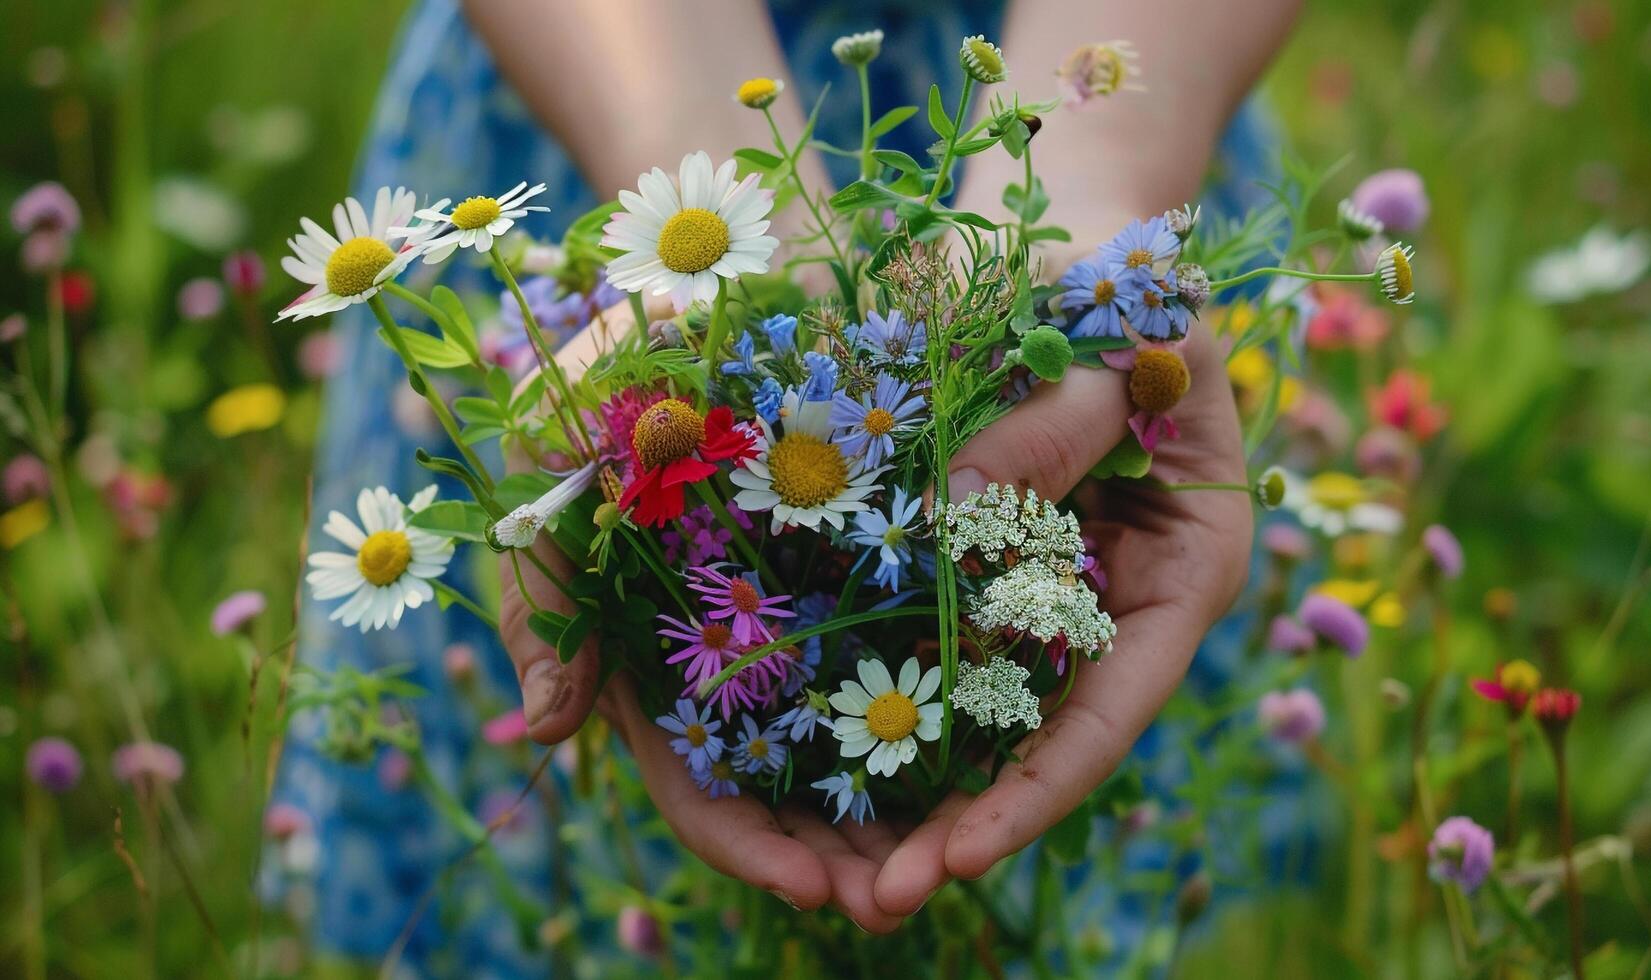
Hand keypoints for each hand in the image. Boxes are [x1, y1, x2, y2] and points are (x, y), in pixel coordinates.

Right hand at [495, 298, 911, 929]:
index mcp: (658, 648)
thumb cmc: (637, 354)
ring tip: (957, 860)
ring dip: (899, 814)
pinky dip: (948, 713)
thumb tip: (548, 728)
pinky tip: (996, 755)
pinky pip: (920, 654)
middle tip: (902, 899)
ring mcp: (812, 611)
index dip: (745, 843)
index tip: (813, 886)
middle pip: (785, 788)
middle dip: (836, 855)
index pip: (694, 781)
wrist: (743, 250)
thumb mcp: (565, 461)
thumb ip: (539, 590)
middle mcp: (738, 648)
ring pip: (856, 743)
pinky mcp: (884, 563)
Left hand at [870, 325, 1254, 916]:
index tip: (959, 854)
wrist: (1070, 236)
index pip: (1114, 707)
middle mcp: (1114, 599)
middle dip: (966, 820)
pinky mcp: (976, 561)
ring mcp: (1043, 586)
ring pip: (982, 707)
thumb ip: (1048, 430)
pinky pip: (930, 641)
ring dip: (914, 783)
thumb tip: (948, 516)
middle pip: (1045, 735)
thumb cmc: (1119, 277)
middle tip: (874, 898)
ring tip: (831, 868)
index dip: (1040, 788)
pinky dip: (883, 695)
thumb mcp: (1109, 344)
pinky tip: (815, 756)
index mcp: (1184, 571)